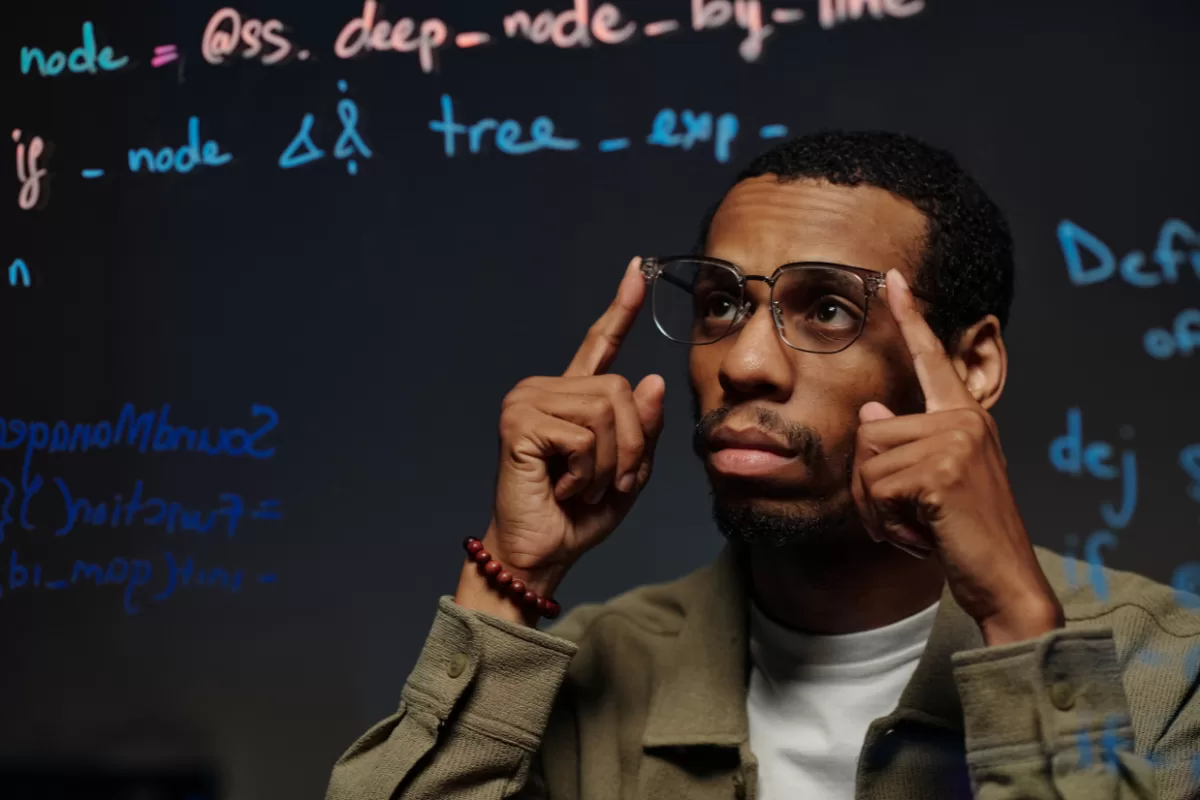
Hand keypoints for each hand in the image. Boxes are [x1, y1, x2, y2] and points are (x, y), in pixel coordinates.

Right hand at [478, 256, 665, 598]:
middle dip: (631, 447)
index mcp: (570, 397)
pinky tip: (561, 488)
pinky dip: (586, 473)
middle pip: (622, 390)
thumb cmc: (578, 517)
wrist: (539, 555)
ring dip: (609, 465)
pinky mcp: (519, 423)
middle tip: (604, 484)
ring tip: (580, 488)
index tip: (637, 269)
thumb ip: (643, 429)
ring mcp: (527, 401)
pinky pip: (584, 437)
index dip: (621, 308)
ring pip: (607, 413)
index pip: (600, 344)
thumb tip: (650, 378)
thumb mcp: (628, 473)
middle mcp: (544, 389)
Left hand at [851, 269, 1062, 645]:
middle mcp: (964, 421)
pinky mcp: (941, 470)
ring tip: (918, 527)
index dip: (911, 318)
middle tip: (910, 517)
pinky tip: (921, 536)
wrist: (1005, 581)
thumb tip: (873, 413)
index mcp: (965, 418)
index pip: (933, 360)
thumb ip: (909, 446)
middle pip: (870, 434)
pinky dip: (886, 522)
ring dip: (878, 509)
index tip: (892, 279)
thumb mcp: (934, 484)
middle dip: (873, 487)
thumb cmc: (966, 535)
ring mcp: (955, 442)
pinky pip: (875, 488)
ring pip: (867, 464)